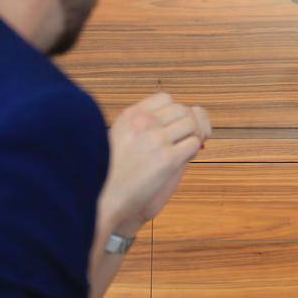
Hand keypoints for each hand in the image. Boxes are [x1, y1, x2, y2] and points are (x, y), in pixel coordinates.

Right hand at [98, 92, 211, 237]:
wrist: (103, 199)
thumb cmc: (111, 172)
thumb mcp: (119, 136)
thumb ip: (144, 125)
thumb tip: (187, 114)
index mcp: (130, 115)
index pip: (166, 98)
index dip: (175, 112)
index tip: (173, 126)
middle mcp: (143, 122)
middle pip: (183, 110)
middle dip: (188, 124)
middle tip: (186, 140)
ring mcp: (155, 139)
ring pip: (192, 124)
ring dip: (192, 137)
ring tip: (182, 151)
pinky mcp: (167, 159)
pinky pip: (194, 144)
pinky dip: (192, 152)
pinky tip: (180, 161)